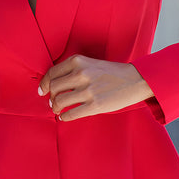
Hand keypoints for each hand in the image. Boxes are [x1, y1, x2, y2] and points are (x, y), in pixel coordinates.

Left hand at [38, 55, 153, 121]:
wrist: (135, 80)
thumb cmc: (112, 73)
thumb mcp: (91, 64)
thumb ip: (74, 70)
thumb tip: (54, 85)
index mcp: (78, 61)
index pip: (52, 73)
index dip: (44, 83)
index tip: (42, 90)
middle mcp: (81, 74)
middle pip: (54, 88)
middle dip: (50, 97)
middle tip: (52, 102)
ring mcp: (88, 90)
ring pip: (60, 101)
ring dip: (56, 108)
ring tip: (58, 110)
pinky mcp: (94, 105)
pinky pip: (71, 113)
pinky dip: (64, 117)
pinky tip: (64, 117)